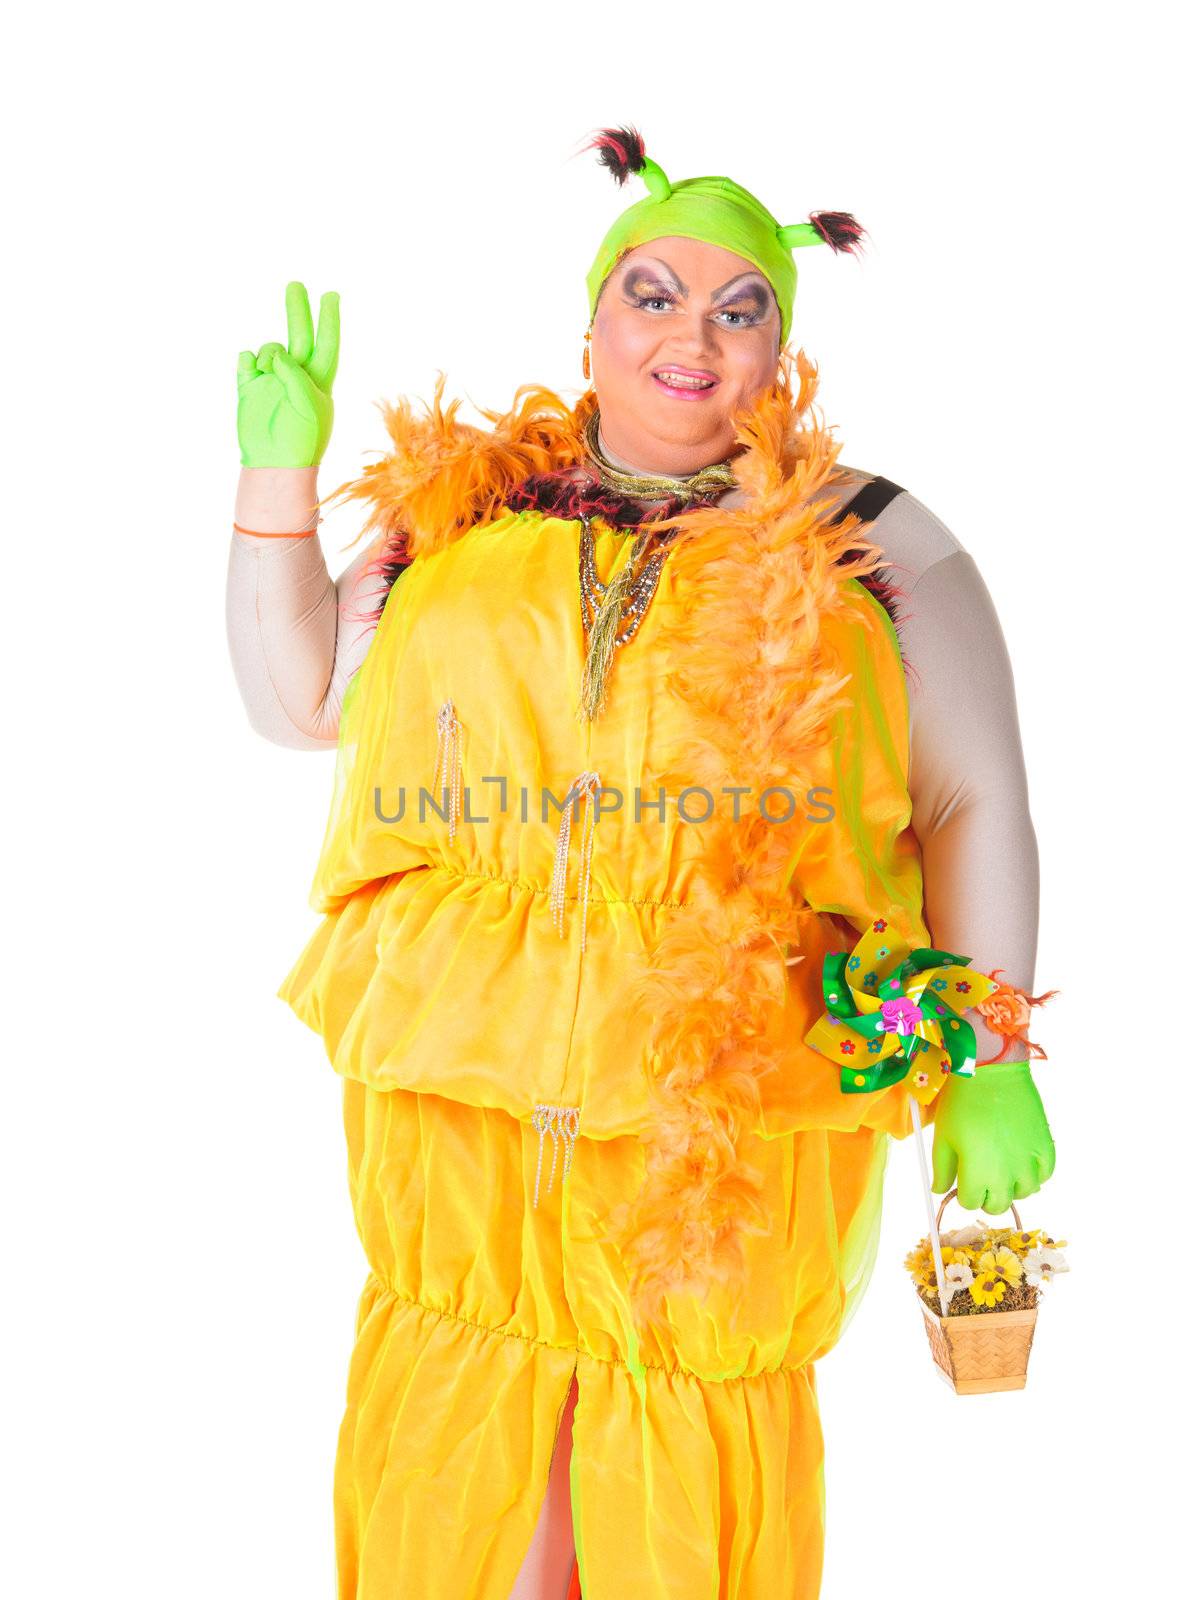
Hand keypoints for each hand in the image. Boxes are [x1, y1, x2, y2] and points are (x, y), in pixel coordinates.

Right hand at [236, 281, 339, 467]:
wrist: (273, 465)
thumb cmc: (301, 441)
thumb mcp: (309, 406)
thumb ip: (295, 374)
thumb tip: (275, 353)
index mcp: (319, 381)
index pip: (327, 344)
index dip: (329, 320)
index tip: (331, 295)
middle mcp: (296, 376)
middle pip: (300, 336)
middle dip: (298, 310)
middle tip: (295, 285)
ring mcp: (272, 380)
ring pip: (270, 348)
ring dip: (270, 351)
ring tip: (269, 369)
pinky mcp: (249, 387)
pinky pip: (246, 360)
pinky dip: (248, 359)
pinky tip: (252, 368)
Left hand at [930, 1061, 1054, 1213]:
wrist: (992, 1073)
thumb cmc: (962, 1103)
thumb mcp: (943, 1137)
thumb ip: (941, 1169)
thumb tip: (939, 1191)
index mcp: (978, 1174)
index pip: (970, 1202)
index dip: (963, 1193)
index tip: (961, 1180)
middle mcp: (1007, 1175)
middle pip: (998, 1205)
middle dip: (986, 1197)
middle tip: (981, 1179)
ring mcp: (1029, 1162)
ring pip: (1024, 1193)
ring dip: (1011, 1187)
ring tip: (1002, 1169)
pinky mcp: (1045, 1147)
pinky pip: (1045, 1175)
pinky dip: (1035, 1174)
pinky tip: (1022, 1162)